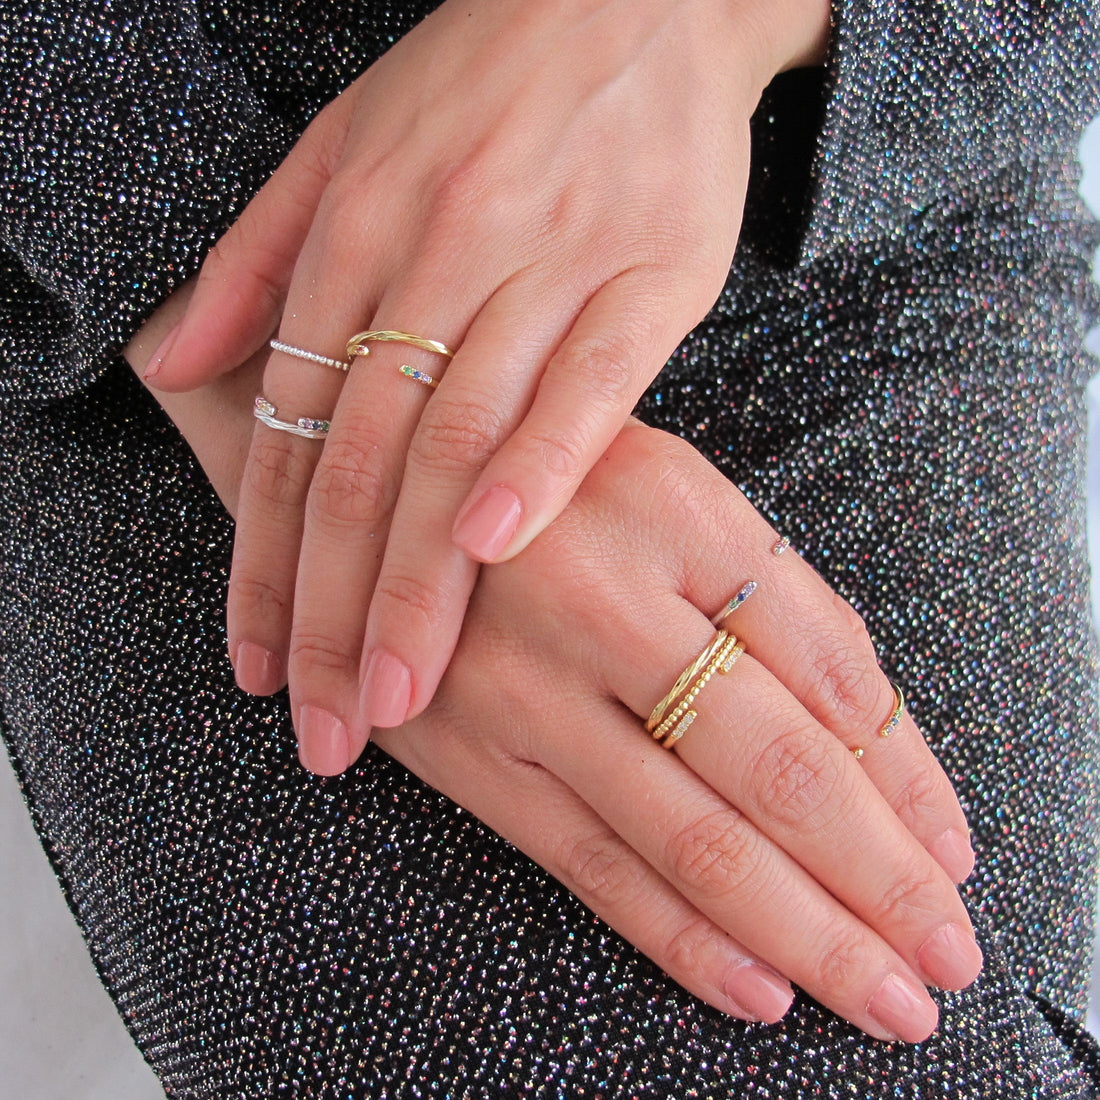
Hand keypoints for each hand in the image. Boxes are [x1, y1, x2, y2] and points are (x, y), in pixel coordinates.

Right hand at [126, 345, 978, 1041]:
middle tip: (949, 955)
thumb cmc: (548, 486)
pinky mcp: (460, 747)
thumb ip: (768, 593)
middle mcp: (599, 591)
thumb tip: (882, 732)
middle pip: (776, 763)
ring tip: (890, 997)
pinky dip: (679, 935)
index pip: (831, 665)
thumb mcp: (666, 489)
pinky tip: (758, 989)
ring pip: (690, 832)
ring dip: (805, 930)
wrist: (372, 479)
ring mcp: (521, 678)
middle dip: (879, 874)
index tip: (952, 851)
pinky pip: (586, 861)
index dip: (905, 774)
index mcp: (673, 505)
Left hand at [144, 0, 830, 769]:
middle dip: (337, 610)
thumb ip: (254, 260)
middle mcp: (433, 257)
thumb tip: (165, 361)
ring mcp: (540, 264)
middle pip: (366, 463)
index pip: (292, 434)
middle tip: (327, 729)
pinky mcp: (645, 275)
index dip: (265, 563)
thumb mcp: (341, 144)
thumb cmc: (485, 80)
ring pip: (459, 441)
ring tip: (400, 694)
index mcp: (353, 235)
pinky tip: (502, 548)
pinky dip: (542, 459)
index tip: (258, 670)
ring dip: (419, 577)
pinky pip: (587, 378)